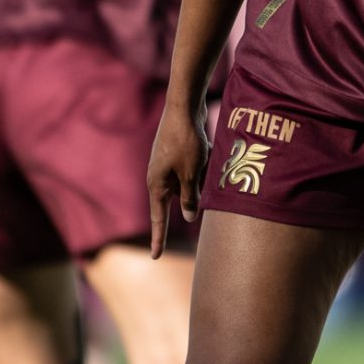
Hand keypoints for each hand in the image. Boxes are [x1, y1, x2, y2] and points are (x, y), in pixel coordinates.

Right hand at [146, 96, 209, 256]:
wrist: (184, 107)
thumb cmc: (186, 141)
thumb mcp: (191, 174)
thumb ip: (190, 197)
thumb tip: (190, 216)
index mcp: (156, 184)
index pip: (158, 218)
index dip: (159, 239)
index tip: (156, 257)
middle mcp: (158, 177)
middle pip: (175, 200)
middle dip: (189, 201)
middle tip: (198, 191)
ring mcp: (166, 165)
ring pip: (185, 185)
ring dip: (197, 182)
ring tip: (206, 167)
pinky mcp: (176, 155)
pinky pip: (188, 171)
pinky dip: (199, 170)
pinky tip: (208, 158)